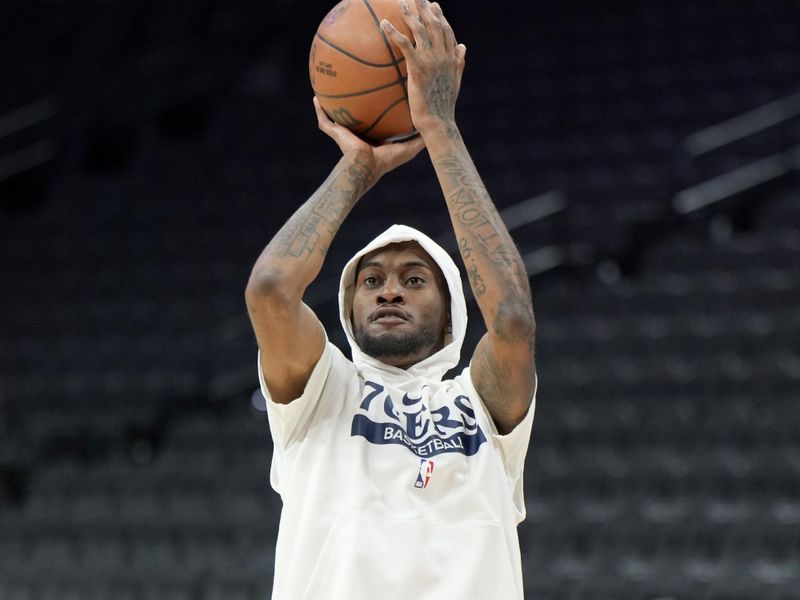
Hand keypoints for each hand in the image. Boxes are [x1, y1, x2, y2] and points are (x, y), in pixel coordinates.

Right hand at [314, 96, 425, 182]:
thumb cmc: (386, 161)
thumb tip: (434, 126)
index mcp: (374, 137)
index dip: (379, 106)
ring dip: (333, 102)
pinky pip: (324, 119)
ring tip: (329, 85)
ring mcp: (345, 133)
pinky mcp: (335, 133)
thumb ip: (420, 138)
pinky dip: (319, 110)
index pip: (376, 118)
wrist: (365, 167)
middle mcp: (358, 133)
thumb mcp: (408, 148)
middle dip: (356, 101)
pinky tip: (316, 97)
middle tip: (356, 82)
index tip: (383, 90)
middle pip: (356, 113)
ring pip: (337, 114)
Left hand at [381, 0, 466, 134]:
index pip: (447, 31)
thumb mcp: (455, 82)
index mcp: (451, 58)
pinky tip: (383, 24)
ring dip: (409, 14)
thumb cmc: (443, 106)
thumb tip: (463, 46)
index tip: (434, 4)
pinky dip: (394, 33)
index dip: (440, 16)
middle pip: (434, 25)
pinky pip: (404, 46)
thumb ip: (459, 62)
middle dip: (425, 8)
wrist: (438, 121)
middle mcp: (443, 56)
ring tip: (399, 2)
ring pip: (420, 30)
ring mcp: (431, 61)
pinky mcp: (418, 69)